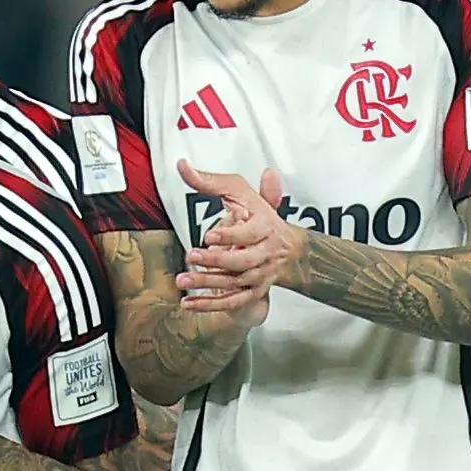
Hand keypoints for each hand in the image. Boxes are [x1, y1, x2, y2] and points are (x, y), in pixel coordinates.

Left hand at [175, 160, 288, 322]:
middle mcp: (265, 253)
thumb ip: (212, 181)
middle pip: (242, 261)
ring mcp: (259, 275)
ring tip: (182, 280)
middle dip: (217, 260)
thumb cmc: (259, 216)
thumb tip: (182, 166)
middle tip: (192, 255)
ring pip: (234, 283)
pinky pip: (232, 302)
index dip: (230, 235)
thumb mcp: (240, 193)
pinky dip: (210, 305)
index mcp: (265, 227)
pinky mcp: (253, 292)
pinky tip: (188, 304)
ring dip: (207, 283)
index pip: (250, 233)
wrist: (288, 249)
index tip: (209, 235)